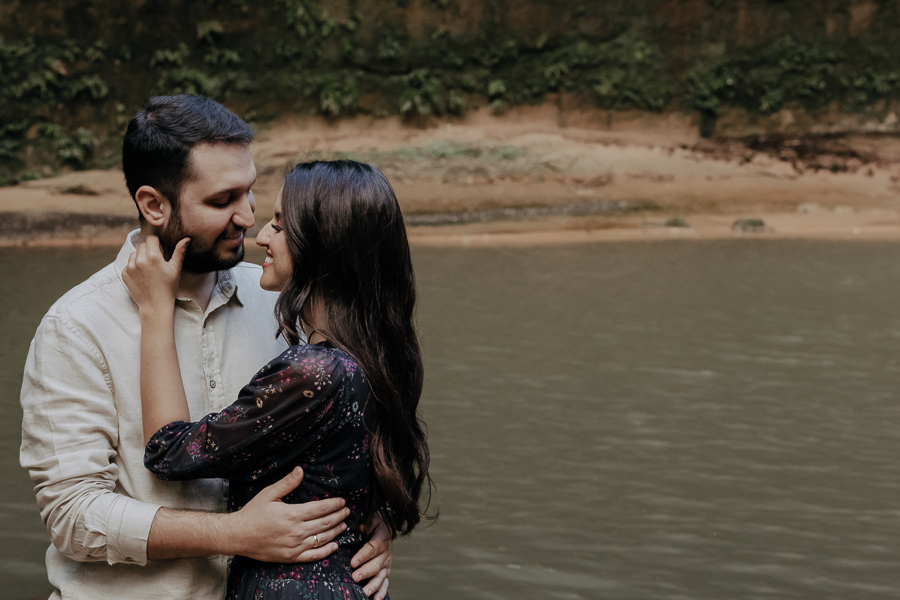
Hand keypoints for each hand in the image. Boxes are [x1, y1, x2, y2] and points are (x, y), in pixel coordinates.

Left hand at [122, 235, 187, 313]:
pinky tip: (143, 275)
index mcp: (153, 256)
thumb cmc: (168, 287)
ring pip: (134, 253)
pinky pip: (128, 264)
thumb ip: (180, 251)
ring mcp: (130, 267)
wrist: (155, 305)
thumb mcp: (176, 269)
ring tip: (149, 269)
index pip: (151, 238)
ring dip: (140, 257)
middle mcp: (139, 260)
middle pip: (142, 245)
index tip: (161, 250)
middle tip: (156, 261)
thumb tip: (186, 238)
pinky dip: (134, 266)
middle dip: (149, 249)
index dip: (157, 242)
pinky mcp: (124, 274)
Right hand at [229, 467, 348, 562]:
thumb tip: (301, 470)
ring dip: (336, 531)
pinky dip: (326, 551)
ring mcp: (295, 546)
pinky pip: (313, 555)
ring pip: (322, 539)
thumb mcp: (269, 493)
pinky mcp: (291, 557)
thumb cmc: (253, 513)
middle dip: (339, 516)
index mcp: (293, 514)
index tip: (342, 501)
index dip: (334, 505)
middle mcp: (296, 531)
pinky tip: (334, 546)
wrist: (238, 535)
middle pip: (325, 523)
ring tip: (343, 525)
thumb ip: (287, 483)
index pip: (321, 508)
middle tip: (347, 511)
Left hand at [351, 518, 391, 598]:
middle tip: (355, 577)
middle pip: (376, 564)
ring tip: (364, 592)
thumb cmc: (371, 521)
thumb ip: (363, 522)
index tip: (353, 563)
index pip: (373, 548)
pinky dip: (381, 592)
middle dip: (365, 572)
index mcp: (381, 538)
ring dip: (373, 585)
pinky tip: (375, 599)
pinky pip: (385, 583)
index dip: (363, 556)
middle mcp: (386, 553)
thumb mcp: (369, 518)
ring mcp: (386, 564)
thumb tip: (356, 525)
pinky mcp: (385, 572)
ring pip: (381, 576)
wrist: (381, 526)